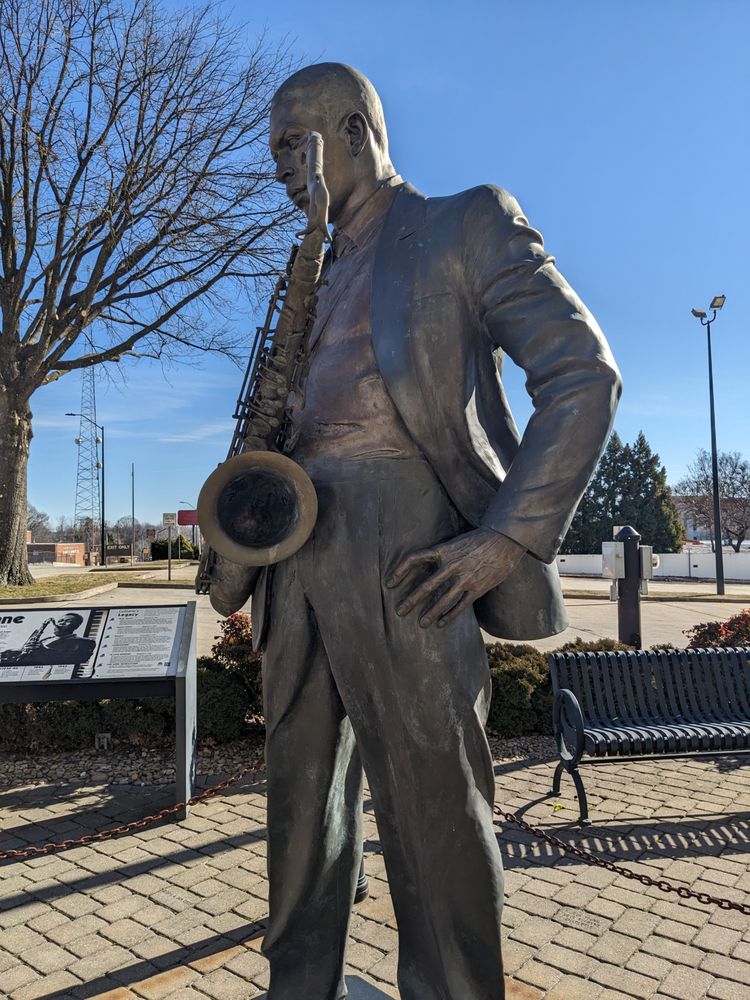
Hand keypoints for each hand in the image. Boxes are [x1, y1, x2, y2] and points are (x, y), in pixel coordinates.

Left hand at [386, 527, 525, 628]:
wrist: (505, 539)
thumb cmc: (479, 540)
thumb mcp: (456, 542)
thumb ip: (443, 555)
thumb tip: (426, 567)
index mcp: (444, 550)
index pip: (415, 558)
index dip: (400, 570)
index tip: (389, 582)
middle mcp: (452, 565)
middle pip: (426, 586)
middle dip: (411, 600)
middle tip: (399, 612)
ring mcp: (465, 578)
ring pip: (443, 600)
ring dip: (431, 613)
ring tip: (421, 623)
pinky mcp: (477, 588)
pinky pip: (460, 605)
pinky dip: (450, 615)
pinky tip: (441, 623)